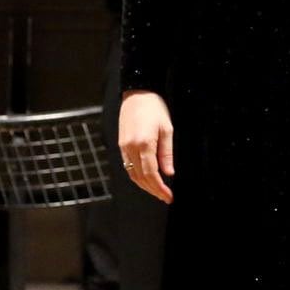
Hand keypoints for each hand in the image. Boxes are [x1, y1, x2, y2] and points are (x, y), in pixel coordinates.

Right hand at [119, 89, 174, 203]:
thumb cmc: (154, 107)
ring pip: (132, 174)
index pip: (151, 174)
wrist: (137, 93)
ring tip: (156, 191)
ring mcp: (124, 147)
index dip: (160, 188)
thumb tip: (169, 173)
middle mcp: (131, 148)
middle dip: (153, 190)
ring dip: (144, 185)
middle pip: (140, 178)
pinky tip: (145, 178)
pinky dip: (136, 176)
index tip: (168, 196)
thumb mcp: (167, 129)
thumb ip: (166, 153)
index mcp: (144, 144)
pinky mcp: (121, 144)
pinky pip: (127, 166)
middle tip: (164, 196)